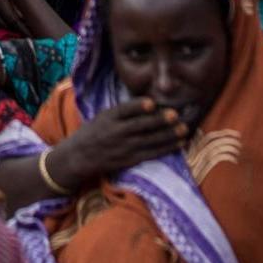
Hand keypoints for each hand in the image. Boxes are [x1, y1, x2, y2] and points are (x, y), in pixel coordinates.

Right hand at [52, 96, 185, 185]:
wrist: (79, 157)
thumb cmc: (93, 131)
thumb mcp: (103, 116)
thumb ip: (122, 111)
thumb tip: (150, 103)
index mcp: (109, 117)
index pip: (124, 110)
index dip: (138, 107)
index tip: (151, 103)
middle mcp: (116, 132)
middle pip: (140, 126)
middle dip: (159, 121)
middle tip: (175, 115)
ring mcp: (124, 147)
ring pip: (149, 140)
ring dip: (168, 135)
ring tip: (183, 129)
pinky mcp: (130, 160)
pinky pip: (151, 154)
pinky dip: (166, 148)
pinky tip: (178, 143)